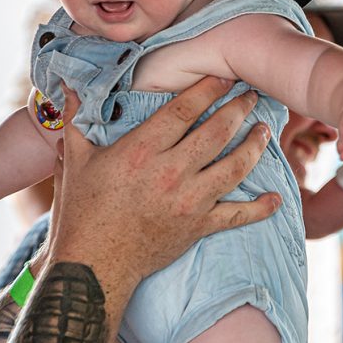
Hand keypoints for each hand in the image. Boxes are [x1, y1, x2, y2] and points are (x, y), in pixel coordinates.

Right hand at [50, 76, 281, 291]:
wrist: (95, 265)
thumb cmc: (82, 213)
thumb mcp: (76, 161)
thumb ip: (74, 120)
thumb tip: (64, 88)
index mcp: (142, 150)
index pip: (184, 110)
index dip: (209, 89)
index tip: (225, 77)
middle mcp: (171, 172)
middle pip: (217, 132)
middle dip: (239, 109)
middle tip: (251, 95)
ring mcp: (189, 200)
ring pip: (234, 167)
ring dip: (254, 146)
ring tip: (263, 130)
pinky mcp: (199, 227)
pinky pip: (238, 215)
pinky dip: (260, 208)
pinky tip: (277, 199)